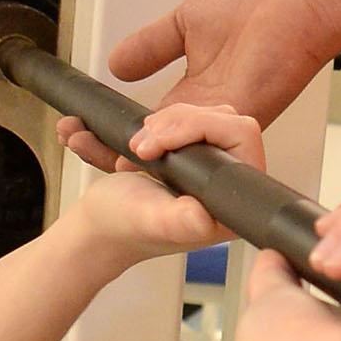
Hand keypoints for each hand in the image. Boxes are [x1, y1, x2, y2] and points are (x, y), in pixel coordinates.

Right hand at [63, 104, 264, 261]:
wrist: (100, 221)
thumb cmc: (124, 225)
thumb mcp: (150, 220)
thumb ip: (179, 221)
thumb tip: (203, 217)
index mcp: (230, 206)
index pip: (240, 135)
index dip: (198, 126)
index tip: (156, 146)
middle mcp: (228, 187)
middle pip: (222, 119)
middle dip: (177, 123)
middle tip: (142, 147)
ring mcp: (213, 170)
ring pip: (204, 115)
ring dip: (165, 122)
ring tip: (137, 148)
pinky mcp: (196, 157)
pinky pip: (189, 120)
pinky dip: (160, 124)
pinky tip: (140, 145)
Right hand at [64, 0, 336, 172]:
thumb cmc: (253, 5)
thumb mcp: (184, 24)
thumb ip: (151, 47)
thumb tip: (116, 64)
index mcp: (195, 96)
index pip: (150, 127)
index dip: (117, 134)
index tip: (83, 132)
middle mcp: (209, 116)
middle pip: (159, 149)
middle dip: (118, 153)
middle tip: (83, 145)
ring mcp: (226, 122)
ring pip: (178, 152)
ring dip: (144, 152)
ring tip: (123, 147)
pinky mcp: (242, 120)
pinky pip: (203, 143)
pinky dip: (172, 148)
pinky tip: (148, 148)